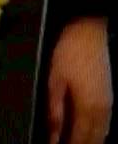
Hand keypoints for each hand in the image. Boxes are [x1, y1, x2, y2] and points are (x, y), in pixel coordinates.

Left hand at [48, 17, 112, 143]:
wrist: (89, 30)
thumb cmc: (69, 52)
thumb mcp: (55, 80)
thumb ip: (55, 110)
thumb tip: (53, 135)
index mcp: (88, 109)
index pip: (80, 141)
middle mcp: (102, 111)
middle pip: (93, 141)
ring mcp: (108, 104)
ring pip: (101, 135)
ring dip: (88, 141)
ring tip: (72, 141)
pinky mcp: (108, 97)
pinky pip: (105, 125)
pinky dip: (95, 133)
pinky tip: (85, 131)